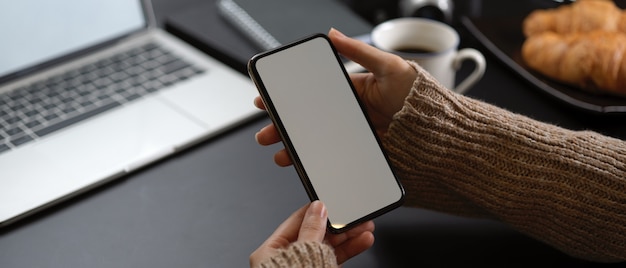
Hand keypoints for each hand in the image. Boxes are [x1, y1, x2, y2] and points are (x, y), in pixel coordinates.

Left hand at [250, 201, 374, 266]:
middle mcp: (284, 262)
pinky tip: (361, 242)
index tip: (331, 202)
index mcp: (268, 253)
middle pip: (314, 234)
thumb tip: (317, 209)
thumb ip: (311, 230)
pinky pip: (333, 260)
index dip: (314, 211)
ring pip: (327, 247)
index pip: (294, 222)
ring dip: (348, 237)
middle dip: (337, 225)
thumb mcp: (302, 254)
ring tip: (364, 228)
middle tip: (354, 216)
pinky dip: (348, 251)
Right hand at [254, 28, 417, 165]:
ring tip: (281, 153)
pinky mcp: (363, 155)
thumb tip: (333, 34)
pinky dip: (319, 163)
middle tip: (267, 132)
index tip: (269, 101)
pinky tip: (305, 166)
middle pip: (311, 122)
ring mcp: (356, 137)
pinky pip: (336, 159)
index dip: (291, 99)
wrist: (441, 133)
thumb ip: (359, 51)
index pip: (315, 95)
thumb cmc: (420, 97)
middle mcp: (352, 115)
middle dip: (286, 127)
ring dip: (297, 148)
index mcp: (354, 92)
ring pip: (319, 143)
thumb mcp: (389, 67)